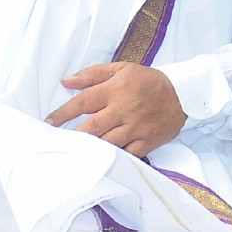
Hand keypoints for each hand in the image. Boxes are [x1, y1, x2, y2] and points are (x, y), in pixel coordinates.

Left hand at [46, 62, 184, 156]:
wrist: (183, 94)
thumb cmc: (147, 81)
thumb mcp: (121, 69)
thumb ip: (92, 75)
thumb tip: (66, 81)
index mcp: (115, 90)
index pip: (83, 101)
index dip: (63, 113)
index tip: (49, 121)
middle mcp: (123, 110)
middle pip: (93, 126)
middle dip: (73, 135)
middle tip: (58, 142)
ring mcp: (136, 128)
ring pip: (108, 143)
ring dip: (91, 149)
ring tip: (75, 154)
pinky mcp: (147, 141)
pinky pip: (128, 154)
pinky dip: (115, 159)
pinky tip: (101, 163)